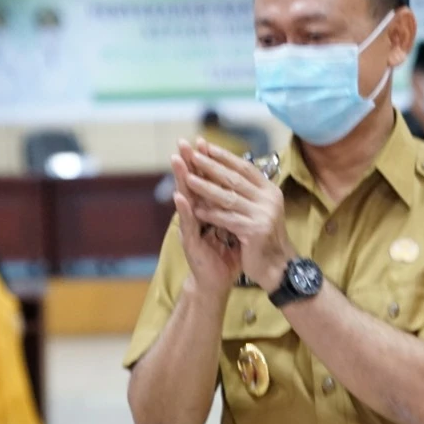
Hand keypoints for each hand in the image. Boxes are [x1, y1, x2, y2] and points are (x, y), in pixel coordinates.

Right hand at [170, 145, 243, 297]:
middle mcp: (196, 216)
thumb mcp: (233, 227)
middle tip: (182, 142)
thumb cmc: (226, 255)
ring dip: (180, 179)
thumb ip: (234, 209)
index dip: (204, 163)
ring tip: (177, 160)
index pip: (205, 181)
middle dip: (188, 163)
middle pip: (191, 184)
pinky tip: (180, 197)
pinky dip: (184, 210)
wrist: (218, 282)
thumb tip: (246, 189)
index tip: (203, 142)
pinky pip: (188, 224)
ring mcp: (191, 228)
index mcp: (208, 210)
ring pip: (185, 199)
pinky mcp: (191, 242)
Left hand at [177, 139, 296, 291]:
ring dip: (205, 187)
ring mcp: (263, 215)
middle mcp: (269, 199)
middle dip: (211, 166)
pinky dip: (210, 213)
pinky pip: (227, 219)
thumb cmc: (264, 237)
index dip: (224, 156)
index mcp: (270, 191)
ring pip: (228, 197)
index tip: (204, 146)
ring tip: (187, 178)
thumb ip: (248, 192)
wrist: (277, 266)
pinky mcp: (255, 231)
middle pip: (234, 178)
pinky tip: (195, 209)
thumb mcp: (259, 209)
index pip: (244, 168)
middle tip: (191, 154)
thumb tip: (226, 169)